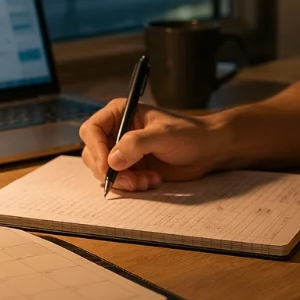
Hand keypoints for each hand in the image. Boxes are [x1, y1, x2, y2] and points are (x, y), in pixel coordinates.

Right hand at [79, 98, 220, 190]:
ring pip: (104, 171)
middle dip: (109, 171)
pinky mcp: (130, 168)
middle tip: (132, 181)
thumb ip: (136, 144)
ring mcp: (122, 151)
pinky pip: (118, 181)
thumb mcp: (163, 135)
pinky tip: (152, 181)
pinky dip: (131, 185)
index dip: (95, 148)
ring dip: (123, 181)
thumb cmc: (189, 134)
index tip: (107, 166)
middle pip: (92, 153)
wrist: (207, 150)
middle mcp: (116, 131)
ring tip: (148, 180)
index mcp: (120, 113)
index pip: (92, 130)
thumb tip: (112, 160)